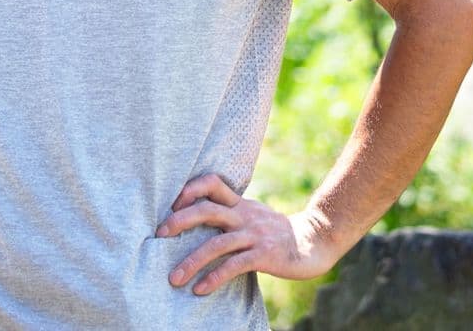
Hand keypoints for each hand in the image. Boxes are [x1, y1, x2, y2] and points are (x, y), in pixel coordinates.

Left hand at [155, 174, 337, 294]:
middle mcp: (244, 215)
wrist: (313, 242)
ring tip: (174, 278)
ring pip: (217, 244)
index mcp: (240, 203)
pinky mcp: (264, 255)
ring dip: (192, 261)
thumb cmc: (276, 231)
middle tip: (159, 234)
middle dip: (180, 221)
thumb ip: (230, 212)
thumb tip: (197, 214)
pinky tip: (200, 289)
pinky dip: (215, 277)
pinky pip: (235, 265)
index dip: (191, 188)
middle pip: (207, 210)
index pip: (212, 183)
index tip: (171, 202)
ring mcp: (254, 235)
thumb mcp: (251, 214)